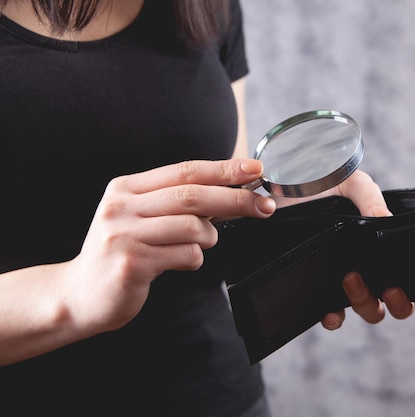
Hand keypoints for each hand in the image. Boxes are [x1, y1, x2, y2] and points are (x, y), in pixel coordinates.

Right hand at [64, 159, 275, 333]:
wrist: (79, 296)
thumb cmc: (123, 253)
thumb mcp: (141, 218)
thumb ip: (177, 203)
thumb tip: (231, 191)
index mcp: (127, 188)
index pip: (185, 171)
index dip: (224, 169)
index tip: (255, 170)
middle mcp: (122, 206)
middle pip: (193, 196)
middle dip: (236, 199)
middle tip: (264, 206)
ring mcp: (124, 235)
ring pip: (193, 227)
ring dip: (210, 237)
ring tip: (200, 244)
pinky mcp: (131, 264)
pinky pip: (186, 256)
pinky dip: (195, 259)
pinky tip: (181, 262)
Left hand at [313, 170, 414, 329]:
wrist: (286, 190)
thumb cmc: (325, 185)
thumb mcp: (352, 184)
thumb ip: (371, 198)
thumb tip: (385, 219)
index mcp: (388, 245)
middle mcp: (374, 268)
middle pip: (398, 302)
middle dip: (400, 303)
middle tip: (390, 288)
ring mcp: (350, 281)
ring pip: (370, 310)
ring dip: (366, 303)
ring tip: (350, 278)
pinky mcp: (322, 288)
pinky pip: (334, 316)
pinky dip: (335, 319)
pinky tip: (331, 312)